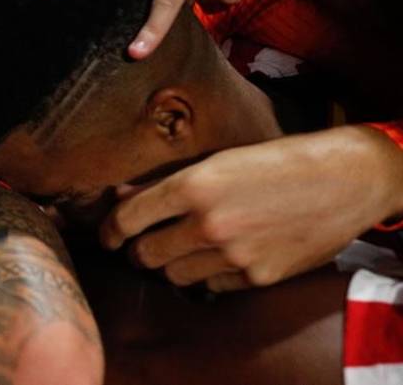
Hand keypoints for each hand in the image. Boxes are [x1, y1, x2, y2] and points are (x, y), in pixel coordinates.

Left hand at [100, 127, 402, 290]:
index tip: (107, 236)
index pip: (128, 219)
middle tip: (143, 244)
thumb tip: (119, 195)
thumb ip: (164, 182)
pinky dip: (208, 275)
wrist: (340, 180)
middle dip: (139, 251)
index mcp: (193, 185)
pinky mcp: (258, 277)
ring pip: (175, 276)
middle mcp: (208, 223)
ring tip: (180, 251)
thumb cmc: (274, 161)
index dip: (110, 230)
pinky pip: (213, 286)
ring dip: (171, 266)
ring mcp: (234, 254)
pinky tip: (217, 258)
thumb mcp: (216, 161)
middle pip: (146, 254)